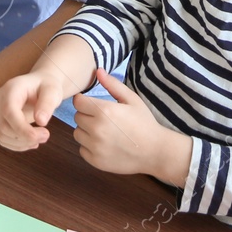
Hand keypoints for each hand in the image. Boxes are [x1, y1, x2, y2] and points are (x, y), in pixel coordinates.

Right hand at [0, 69, 73, 151]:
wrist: (39, 84)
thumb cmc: (46, 86)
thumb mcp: (52, 91)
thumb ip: (47, 104)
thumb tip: (41, 121)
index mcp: (11, 88)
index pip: (8, 111)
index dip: (21, 128)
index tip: (39, 136)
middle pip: (4, 126)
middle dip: (25, 137)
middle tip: (46, 136)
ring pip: (2, 135)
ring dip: (22, 143)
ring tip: (41, 139)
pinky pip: (2, 138)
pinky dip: (17, 145)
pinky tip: (31, 141)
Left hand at [72, 70, 191, 184]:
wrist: (154, 151)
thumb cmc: (144, 122)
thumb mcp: (131, 99)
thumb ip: (112, 84)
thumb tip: (97, 70)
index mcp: (104, 111)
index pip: (78, 102)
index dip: (85, 101)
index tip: (93, 104)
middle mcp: (96, 129)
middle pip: (77, 117)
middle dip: (87, 116)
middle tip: (103, 119)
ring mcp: (95, 147)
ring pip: (77, 134)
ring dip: (86, 131)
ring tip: (104, 132)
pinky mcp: (95, 161)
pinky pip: (82, 149)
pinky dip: (90, 146)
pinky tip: (105, 144)